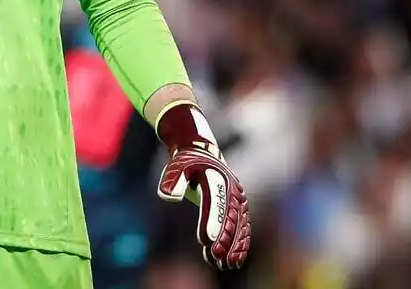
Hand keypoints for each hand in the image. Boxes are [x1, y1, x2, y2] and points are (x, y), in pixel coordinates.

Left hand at [155, 102, 250, 269]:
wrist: (199, 146)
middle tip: (217, 258)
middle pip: (229, 218)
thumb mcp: (176, 165)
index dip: (211, 223)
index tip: (206, 241)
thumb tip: (168, 196)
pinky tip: (235, 258)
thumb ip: (172, 180)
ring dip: (235, 245)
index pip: (214, 204)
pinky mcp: (236, 204)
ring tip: (227, 264)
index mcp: (216, 179)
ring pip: (239, 225)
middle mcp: (231, 189)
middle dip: (224, 240)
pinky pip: (242, 226)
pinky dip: (240, 242)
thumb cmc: (185, 158)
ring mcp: (236, 197)